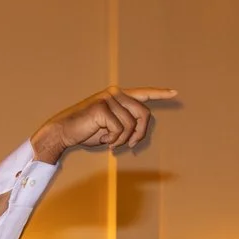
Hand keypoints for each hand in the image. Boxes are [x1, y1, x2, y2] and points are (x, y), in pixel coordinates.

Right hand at [29, 86, 176, 162]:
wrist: (64, 131)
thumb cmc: (87, 131)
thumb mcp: (111, 128)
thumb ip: (126, 124)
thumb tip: (140, 132)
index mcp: (118, 96)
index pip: (143, 93)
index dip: (160, 93)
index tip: (175, 92)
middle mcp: (115, 93)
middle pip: (144, 113)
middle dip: (140, 133)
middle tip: (131, 145)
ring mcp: (108, 98)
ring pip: (132, 124)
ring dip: (124, 139)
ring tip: (112, 143)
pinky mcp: (102, 108)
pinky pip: (120, 129)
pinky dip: (115, 140)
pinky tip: (106, 141)